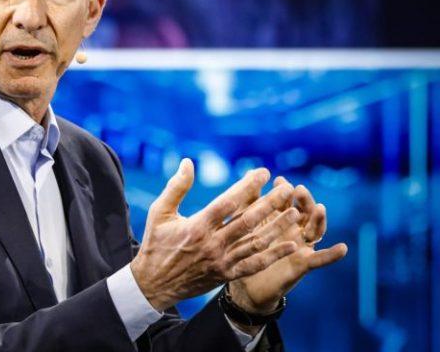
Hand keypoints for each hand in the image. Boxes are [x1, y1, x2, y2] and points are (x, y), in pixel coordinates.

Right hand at [130, 159, 300, 310]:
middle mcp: (212, 244)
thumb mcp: (159, 212)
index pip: (228, 202)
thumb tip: (188, 162)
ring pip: (255, 242)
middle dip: (270, 203)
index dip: (248, 186)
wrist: (153, 284)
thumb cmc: (156, 243)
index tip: (263, 173)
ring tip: (294, 212)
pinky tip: (290, 245)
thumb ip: (176, 187)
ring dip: (277, 226)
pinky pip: (254, 265)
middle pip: (248, 220)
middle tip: (287, 188)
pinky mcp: (226, 275)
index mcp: (197, 226)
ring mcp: (221, 261)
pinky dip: (273, 256)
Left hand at [228, 177, 347, 316]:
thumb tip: (250, 173)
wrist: (245, 286)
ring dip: (318, 219)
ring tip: (320, 208)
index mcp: (280, 219)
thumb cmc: (244, 251)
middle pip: (304, 212)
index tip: (279, 180)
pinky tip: (343, 248)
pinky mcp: (303, 265)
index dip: (284, 190)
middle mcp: (294, 230)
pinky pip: (320, 259)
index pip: (286, 201)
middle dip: (304, 200)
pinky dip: (332, 254)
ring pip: (314, 230)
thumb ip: (249, 202)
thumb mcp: (245, 225)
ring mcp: (301, 246)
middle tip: (299, 189)